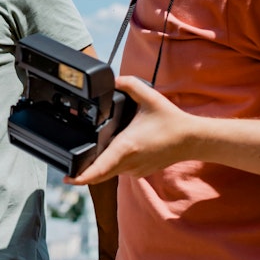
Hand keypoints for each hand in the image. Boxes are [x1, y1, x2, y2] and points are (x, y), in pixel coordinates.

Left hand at [67, 76, 197, 185]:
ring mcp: (135, 170)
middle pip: (99, 174)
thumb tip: (112, 79)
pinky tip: (109, 152)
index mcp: (126, 147)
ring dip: (98, 167)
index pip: (99, 169)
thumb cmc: (171, 121)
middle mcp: (129, 163)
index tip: (67, 179)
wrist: (192, 139)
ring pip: (109, 173)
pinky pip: (120, 170)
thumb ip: (128, 84)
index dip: (81, 176)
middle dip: (82, 173)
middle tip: (67, 169)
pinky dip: (112, 164)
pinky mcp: (140, 171)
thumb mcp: (149, 96)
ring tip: (85, 157)